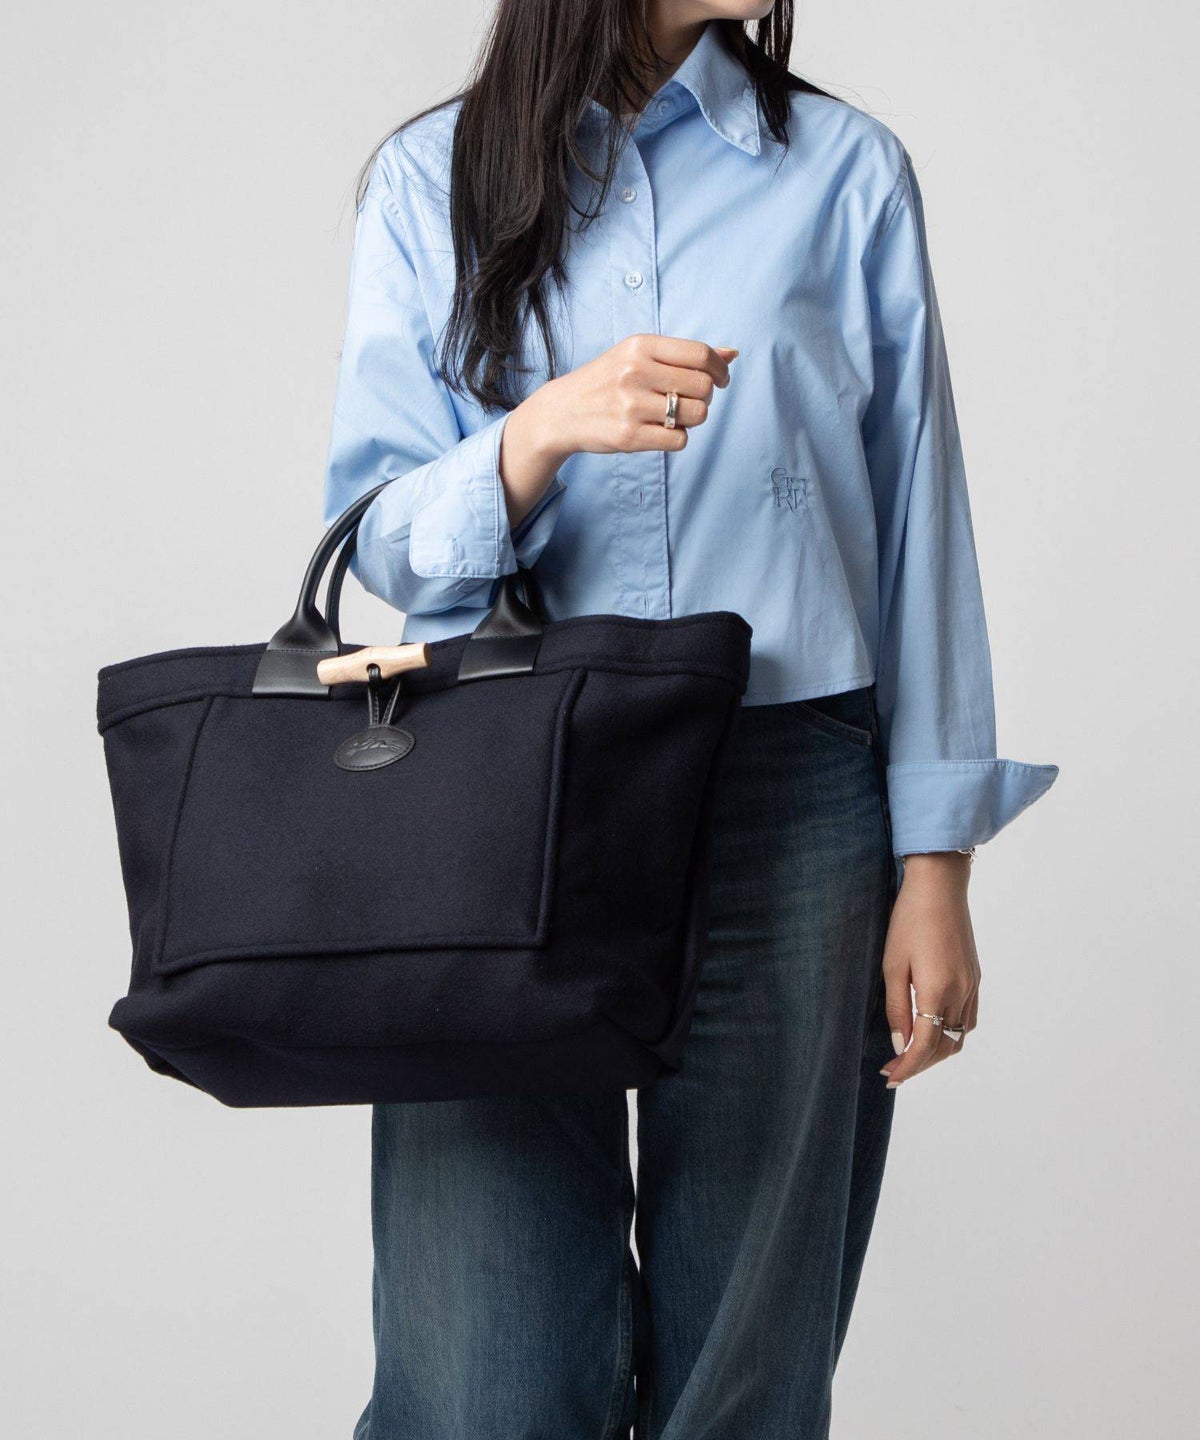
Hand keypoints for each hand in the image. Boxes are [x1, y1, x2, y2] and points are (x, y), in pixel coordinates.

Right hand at [499, 333, 737, 523]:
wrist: (562, 412)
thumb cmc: (607, 381)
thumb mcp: (638, 355)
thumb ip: (683, 355)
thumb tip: (732, 354)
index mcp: (640, 346)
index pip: (700, 354)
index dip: (719, 370)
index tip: (720, 380)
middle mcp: (636, 372)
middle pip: (703, 387)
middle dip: (704, 397)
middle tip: (688, 400)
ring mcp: (632, 405)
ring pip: (696, 415)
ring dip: (691, 418)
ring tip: (671, 415)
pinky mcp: (630, 436)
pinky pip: (679, 439)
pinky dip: (677, 437)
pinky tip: (659, 430)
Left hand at [879, 853, 980, 1087]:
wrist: (940, 887)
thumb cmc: (909, 920)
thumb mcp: (892, 965)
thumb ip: (897, 1008)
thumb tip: (901, 1044)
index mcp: (938, 991)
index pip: (924, 1046)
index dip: (907, 1067)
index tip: (890, 1076)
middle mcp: (961, 993)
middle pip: (945, 1046)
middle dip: (920, 1065)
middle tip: (895, 1071)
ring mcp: (972, 985)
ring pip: (960, 1036)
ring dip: (937, 1053)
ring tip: (911, 1056)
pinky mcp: (975, 976)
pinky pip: (968, 1019)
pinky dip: (951, 1034)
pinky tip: (933, 1031)